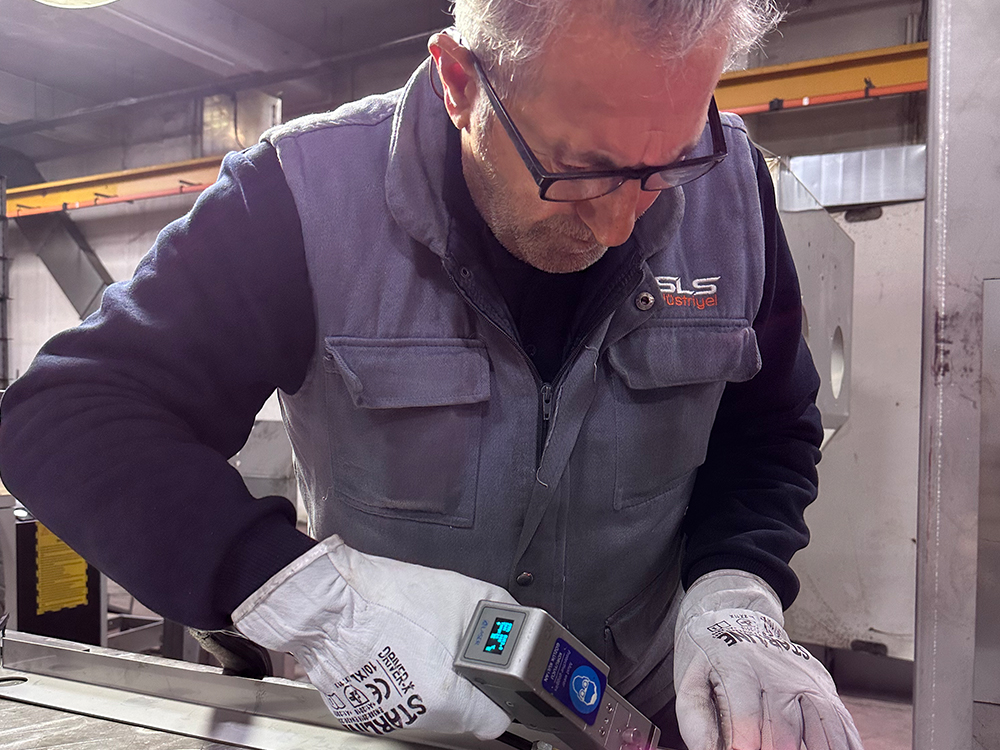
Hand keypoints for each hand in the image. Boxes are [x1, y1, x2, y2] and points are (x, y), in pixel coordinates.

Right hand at [232, 535, 515, 739]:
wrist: (330, 600)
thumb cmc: (388, 597)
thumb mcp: (464, 593)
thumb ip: (501, 615)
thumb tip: (514, 627)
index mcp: (449, 694)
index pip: (496, 720)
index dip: (500, 695)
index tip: (496, 681)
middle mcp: (420, 716)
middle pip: (462, 716)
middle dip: (465, 687)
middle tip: (455, 653)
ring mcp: (388, 718)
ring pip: (430, 713)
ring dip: (433, 687)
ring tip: (421, 648)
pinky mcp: (362, 713)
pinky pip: (397, 706)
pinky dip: (400, 687)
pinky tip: (395, 656)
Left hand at [673, 570, 863, 749]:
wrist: (738, 621)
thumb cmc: (712, 659)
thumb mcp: (691, 683)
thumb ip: (697, 724)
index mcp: (737, 668)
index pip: (746, 714)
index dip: (744, 742)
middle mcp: (775, 671)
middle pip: (785, 726)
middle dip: (777, 749)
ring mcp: (803, 677)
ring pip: (820, 722)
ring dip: (819, 747)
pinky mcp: (822, 685)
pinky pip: (840, 719)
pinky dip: (844, 742)